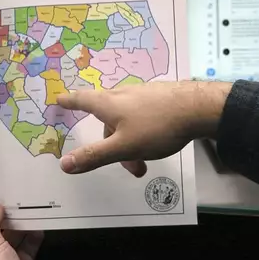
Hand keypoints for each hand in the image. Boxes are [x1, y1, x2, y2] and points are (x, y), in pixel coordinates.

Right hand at [57, 81, 231, 175]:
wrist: (199, 108)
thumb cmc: (157, 127)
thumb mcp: (123, 147)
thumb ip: (94, 156)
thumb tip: (64, 164)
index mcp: (108, 104)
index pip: (81, 100)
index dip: (69, 101)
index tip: (59, 99)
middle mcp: (123, 95)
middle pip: (107, 119)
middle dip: (111, 143)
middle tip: (128, 165)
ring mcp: (143, 94)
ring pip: (127, 121)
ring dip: (130, 143)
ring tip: (146, 161)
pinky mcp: (160, 97)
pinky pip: (143, 116)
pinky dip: (143, 133)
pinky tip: (157, 142)